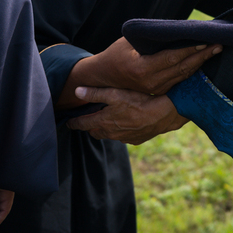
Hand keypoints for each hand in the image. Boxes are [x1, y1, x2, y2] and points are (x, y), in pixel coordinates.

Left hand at [66, 87, 189, 143]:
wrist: (163, 114)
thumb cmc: (139, 101)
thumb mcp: (116, 93)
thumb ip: (95, 93)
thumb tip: (77, 91)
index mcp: (103, 121)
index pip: (82, 124)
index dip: (74, 123)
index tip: (69, 122)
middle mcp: (110, 133)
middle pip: (94, 132)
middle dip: (91, 126)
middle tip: (91, 118)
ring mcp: (123, 138)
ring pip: (109, 135)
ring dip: (107, 128)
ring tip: (111, 119)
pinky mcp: (135, 140)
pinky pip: (123, 137)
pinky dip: (122, 131)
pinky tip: (129, 123)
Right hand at [81, 36, 221, 95]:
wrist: (103, 77)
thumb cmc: (117, 54)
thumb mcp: (130, 42)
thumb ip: (152, 38)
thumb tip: (178, 30)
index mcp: (142, 69)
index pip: (172, 58)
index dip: (191, 50)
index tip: (206, 41)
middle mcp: (150, 82)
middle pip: (182, 68)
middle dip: (202, 56)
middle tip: (219, 45)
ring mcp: (156, 90)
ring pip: (183, 75)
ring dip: (200, 63)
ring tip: (215, 50)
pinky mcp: (159, 92)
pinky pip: (179, 80)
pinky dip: (192, 69)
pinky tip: (203, 60)